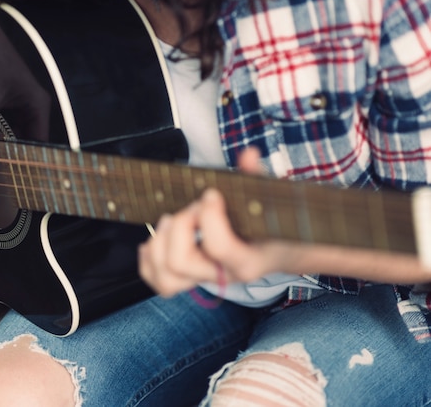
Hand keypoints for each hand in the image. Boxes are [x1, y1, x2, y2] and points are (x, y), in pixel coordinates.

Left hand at [138, 148, 275, 296]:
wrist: (287, 251)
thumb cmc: (277, 224)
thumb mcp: (272, 200)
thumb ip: (257, 178)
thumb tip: (249, 155)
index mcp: (247, 259)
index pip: (218, 246)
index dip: (209, 216)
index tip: (211, 194)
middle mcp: (224, 274)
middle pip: (179, 261)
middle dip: (179, 226)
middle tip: (193, 208)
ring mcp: (206, 278)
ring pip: (165, 277)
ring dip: (159, 242)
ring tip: (173, 220)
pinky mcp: (192, 277)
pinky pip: (159, 281)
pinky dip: (150, 260)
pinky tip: (158, 238)